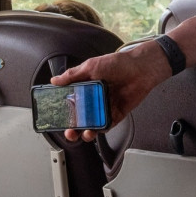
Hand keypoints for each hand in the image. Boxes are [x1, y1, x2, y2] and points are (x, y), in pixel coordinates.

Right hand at [53, 41, 170, 141]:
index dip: (63, 111)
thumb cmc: (117, 63)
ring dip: (86, 131)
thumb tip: (55, 80)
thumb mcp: (91, 66)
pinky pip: (106, 125)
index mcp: (85, 87)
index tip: (56, 118)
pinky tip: (96, 129)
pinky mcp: (116, 114)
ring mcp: (105, 107)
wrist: (140, 69)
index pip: (70, 102)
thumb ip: (72, 75)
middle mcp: (94, 99)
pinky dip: (101, 129)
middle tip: (69, 131)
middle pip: (79, 117)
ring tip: (83, 133)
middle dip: (72, 127)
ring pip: (92, 124)